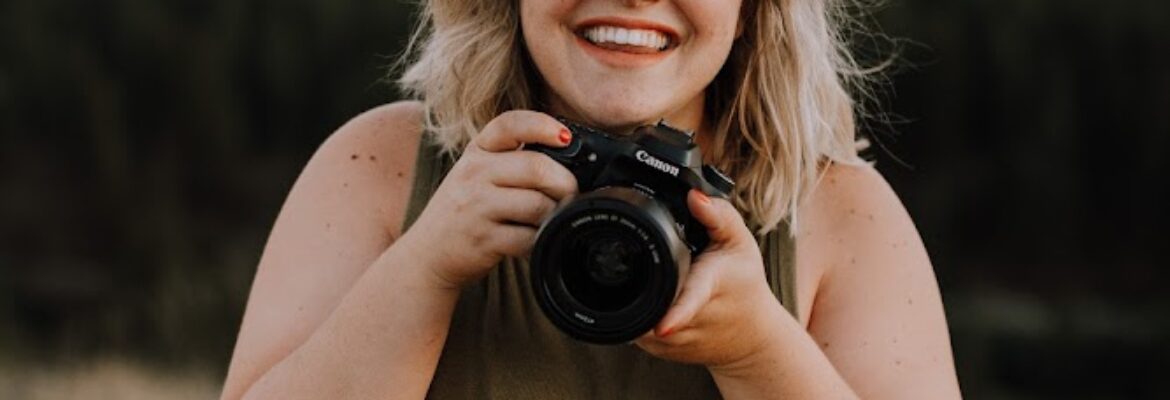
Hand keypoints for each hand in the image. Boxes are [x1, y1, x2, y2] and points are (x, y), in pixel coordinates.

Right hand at [397, 111, 577, 288]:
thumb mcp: (477, 174)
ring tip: (549, 219)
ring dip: (554, 214)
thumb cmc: (464, 211)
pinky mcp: (483, 239)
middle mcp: (473, 174)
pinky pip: (529, 238)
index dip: (543, 125)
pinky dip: (540, 240)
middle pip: (537, 167)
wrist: (427, 254)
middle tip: (569, 194)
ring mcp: (476, 207)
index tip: (566, 138)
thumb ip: (513, 161)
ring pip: (538, 204)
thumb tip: (568, 157)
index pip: (510, 124)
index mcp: (477, 151)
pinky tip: (533, 238)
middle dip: (565, 183)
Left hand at [635, 189, 786, 369]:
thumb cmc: (744, 285)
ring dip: (635, 297)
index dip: (676, 314)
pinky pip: (636, 329)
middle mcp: (691, 322)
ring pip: (637, 318)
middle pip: (649, 304)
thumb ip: (718, 215)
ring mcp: (675, 342)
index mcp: (709, 290)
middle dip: (638, 283)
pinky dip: (638, 310)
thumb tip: (693, 195)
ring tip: (656, 280)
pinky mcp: (662, 352)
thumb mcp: (740, 244)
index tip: (662, 326)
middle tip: (645, 265)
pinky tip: (654, 298)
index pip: (690, 302)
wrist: (752, 338)